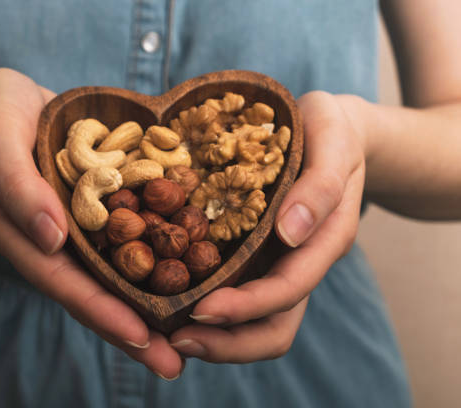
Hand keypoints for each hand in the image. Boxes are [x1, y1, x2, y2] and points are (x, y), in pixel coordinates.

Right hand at [0, 68, 182, 378]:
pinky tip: (180, 282)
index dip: (99, 310)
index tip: (140, 337)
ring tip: (183, 342)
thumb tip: (52, 239)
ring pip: (108, 278)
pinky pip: (121, 244)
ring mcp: (71, 230)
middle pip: (89, 293)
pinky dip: (147, 266)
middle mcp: (47, 241)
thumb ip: (17, 186)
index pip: (60, 280)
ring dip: (143, 310)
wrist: (6, 98)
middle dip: (128, 330)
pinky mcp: (93, 212)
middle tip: (172, 364)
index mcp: (16, 233)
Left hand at [170, 91, 367, 362]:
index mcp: (324, 241)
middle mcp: (301, 263)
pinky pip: (236, 295)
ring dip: (215, 338)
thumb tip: (291, 233)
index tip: (201, 311)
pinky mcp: (259, 257)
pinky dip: (209, 311)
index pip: (289, 290)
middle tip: (174, 340)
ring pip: (254, 324)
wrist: (334, 132)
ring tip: (167, 334)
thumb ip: (320, 187)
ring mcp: (279, 265)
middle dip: (228, 343)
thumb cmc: (333, 132)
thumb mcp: (334, 143)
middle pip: (273, 328)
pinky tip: (173, 301)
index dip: (246, 307)